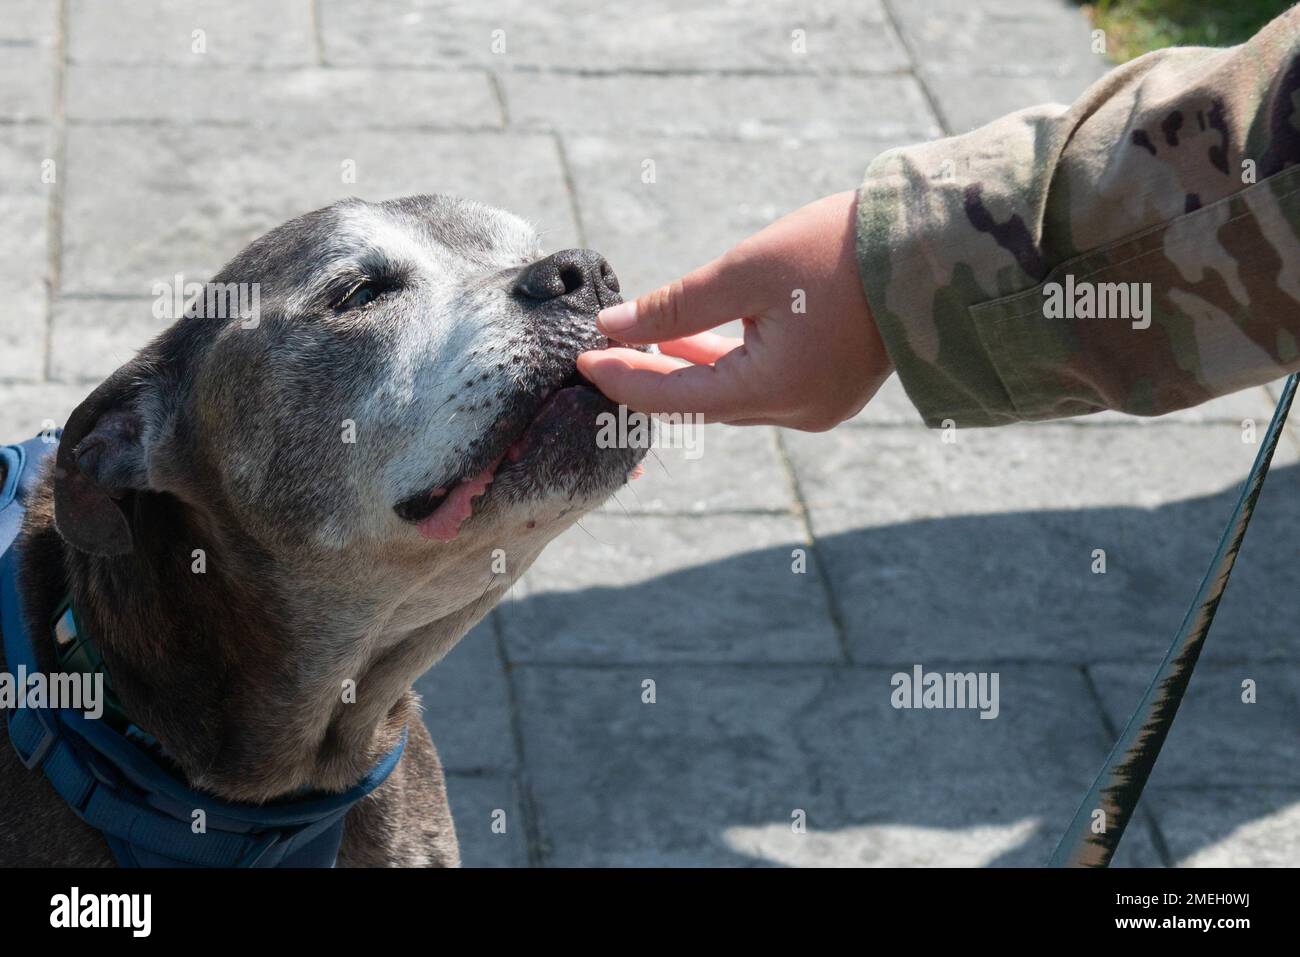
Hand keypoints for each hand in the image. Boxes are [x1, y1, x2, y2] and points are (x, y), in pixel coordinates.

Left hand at [576, 190, 892, 430]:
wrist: (932, 244)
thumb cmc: (840, 250)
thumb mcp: (749, 270)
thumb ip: (676, 306)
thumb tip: (614, 326)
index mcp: (776, 390)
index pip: (674, 398)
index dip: (623, 379)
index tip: (581, 360)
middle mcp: (798, 412)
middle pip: (701, 404)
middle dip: (650, 377)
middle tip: (604, 350)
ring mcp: (819, 406)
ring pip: (731, 397)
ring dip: (687, 369)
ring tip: (642, 340)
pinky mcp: (833, 390)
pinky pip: (762, 388)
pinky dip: (726, 366)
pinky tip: (696, 341)